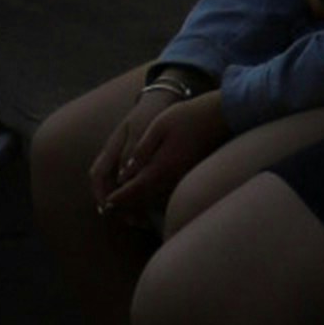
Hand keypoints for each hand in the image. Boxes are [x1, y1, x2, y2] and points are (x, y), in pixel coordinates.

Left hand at [90, 82, 231, 218]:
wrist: (216, 119)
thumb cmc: (185, 117)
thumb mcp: (159, 126)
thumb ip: (141, 149)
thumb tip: (125, 172)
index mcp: (161, 166)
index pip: (136, 188)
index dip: (120, 197)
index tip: (107, 203)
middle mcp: (171, 178)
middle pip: (145, 199)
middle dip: (127, 205)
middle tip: (111, 207)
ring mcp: (181, 180)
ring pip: (156, 200)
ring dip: (139, 205)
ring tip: (125, 206)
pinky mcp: (186, 177)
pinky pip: (166, 195)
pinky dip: (153, 200)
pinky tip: (147, 196)